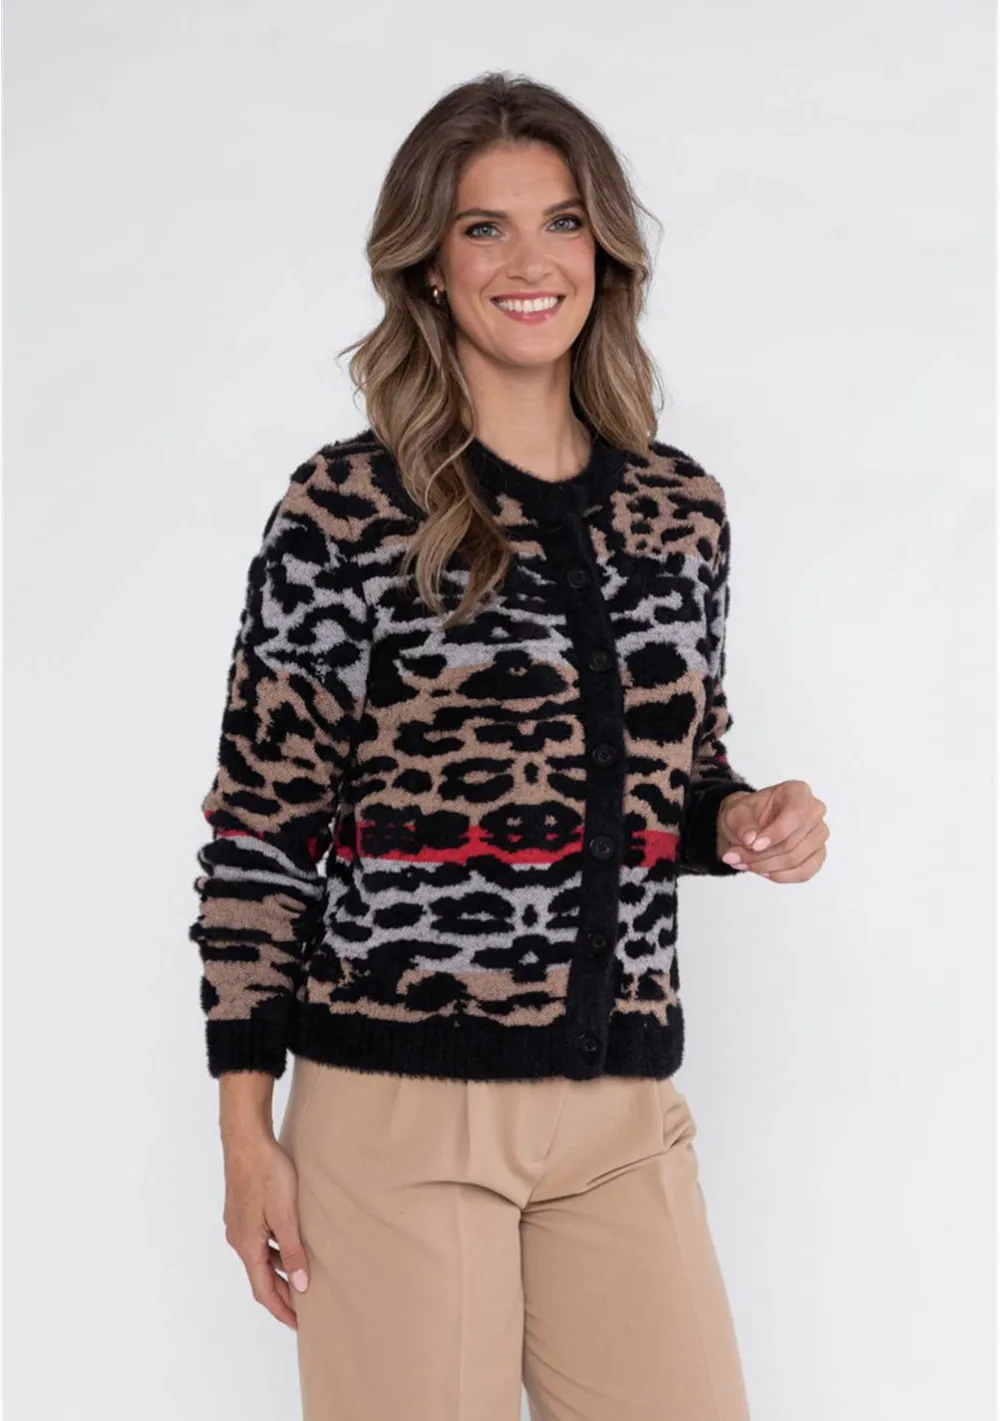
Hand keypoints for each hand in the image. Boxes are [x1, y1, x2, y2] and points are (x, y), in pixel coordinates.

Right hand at [221, 1128, 309, 1328]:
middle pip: (261, 1277)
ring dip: (280, 1271)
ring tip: (301, 1279)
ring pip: (261, 1258)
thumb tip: (300, 1285)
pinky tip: (291, 1246)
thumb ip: (293, 1250)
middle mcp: (239, 1239)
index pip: (264, 1290)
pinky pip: (260, 1241)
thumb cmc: (266, 1173)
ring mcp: (239, 1225)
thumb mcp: (285, 1214)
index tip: (298, 1324)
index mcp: (247, 1245)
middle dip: (282, 1294)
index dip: (281, 1309)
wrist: (246, 1140)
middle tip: (304, 1308)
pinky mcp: (244, 1212)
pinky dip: (276, 1251)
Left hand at [716, 780, 827, 882]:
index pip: (796, 814)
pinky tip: (763, 871)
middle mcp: (815, 811)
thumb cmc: (747, 814)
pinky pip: (804, 872)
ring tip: (742, 863)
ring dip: (765, 867)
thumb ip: (742, 824)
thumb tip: (750, 839)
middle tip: (734, 857)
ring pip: (795, 859)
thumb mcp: (736, 813)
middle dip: (760, 855)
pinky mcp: (818, 855)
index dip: (775, 833)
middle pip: (792, 842)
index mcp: (798, 792)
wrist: (748, 826)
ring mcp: (819, 834)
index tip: (752, 845)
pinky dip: (780, 876)